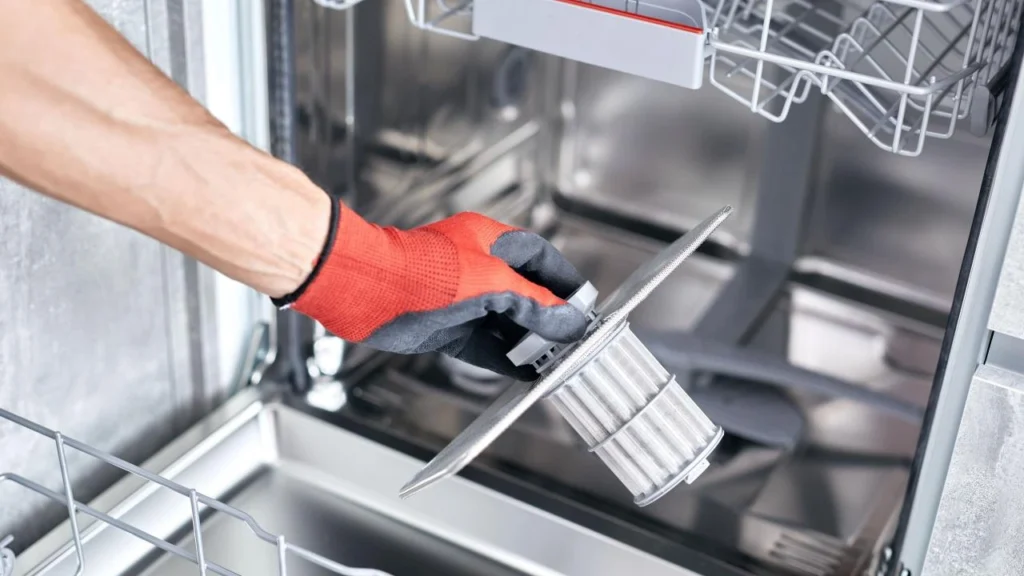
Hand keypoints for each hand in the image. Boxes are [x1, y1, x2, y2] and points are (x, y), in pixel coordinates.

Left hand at [277, 199, 588, 380]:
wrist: (366, 291)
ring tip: (552, 359)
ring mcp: (459, 298)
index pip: (537, 255)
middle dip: (548, 315)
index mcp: (487, 240)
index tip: (583, 300)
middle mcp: (475, 266)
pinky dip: (503, 359)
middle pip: (522, 292)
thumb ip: (533, 304)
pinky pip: (482, 345)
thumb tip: (566, 319)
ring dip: (527, 341)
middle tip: (571, 337)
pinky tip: (523, 372)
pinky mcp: (444, 327)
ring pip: (503, 322)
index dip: (562, 278)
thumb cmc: (419, 271)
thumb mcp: (491, 284)